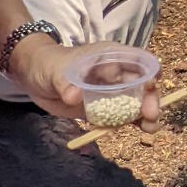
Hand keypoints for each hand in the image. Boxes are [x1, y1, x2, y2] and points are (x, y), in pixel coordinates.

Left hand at [15, 41, 163, 130]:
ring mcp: (113, 91)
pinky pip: (125, 115)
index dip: (149, 70)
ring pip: (138, 101)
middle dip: (150, 98)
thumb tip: (74, 97)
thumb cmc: (48, 65)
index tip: (151, 84)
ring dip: (147, 114)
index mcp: (111, 56)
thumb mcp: (55, 71)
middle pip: (143, 83)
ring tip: (151, 127)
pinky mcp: (106, 108)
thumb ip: (66, 83)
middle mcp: (118, 73)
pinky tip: (143, 130)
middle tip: (151, 114)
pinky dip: (135, 122)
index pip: (138, 60)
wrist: (36, 78)